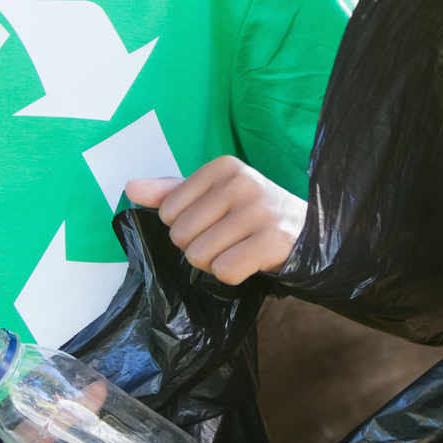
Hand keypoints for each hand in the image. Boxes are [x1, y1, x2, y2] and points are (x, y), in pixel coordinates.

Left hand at [127, 155, 305, 285]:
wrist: (311, 232)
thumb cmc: (254, 214)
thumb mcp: (215, 196)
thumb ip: (171, 192)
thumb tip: (130, 188)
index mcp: (224, 167)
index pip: (168, 212)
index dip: (185, 226)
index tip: (215, 222)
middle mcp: (242, 183)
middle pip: (181, 236)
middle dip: (199, 247)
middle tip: (229, 240)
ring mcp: (259, 211)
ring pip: (200, 256)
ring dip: (215, 263)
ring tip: (240, 249)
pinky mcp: (273, 241)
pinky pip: (225, 271)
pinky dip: (232, 276)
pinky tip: (250, 262)